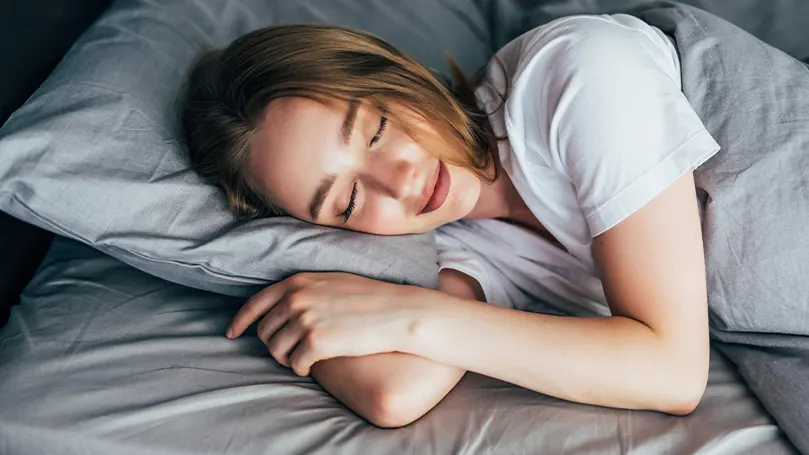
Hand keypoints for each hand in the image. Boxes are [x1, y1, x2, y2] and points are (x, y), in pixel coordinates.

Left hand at [227, 272, 430, 375]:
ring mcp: (304, 320)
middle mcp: (296, 299)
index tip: (233, 333)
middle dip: (275, 345)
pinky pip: (294, 364)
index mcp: (298, 282)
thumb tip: (282, 306)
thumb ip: (304, 290)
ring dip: (288, 359)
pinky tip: (315, 364)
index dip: (241, 320)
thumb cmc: (370, 299)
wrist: (397, 313)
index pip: (256, 303)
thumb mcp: (332, 282)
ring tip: (306, 357)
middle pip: (265, 331)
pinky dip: (302, 368)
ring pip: (276, 351)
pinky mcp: (314, 342)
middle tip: (293, 351)